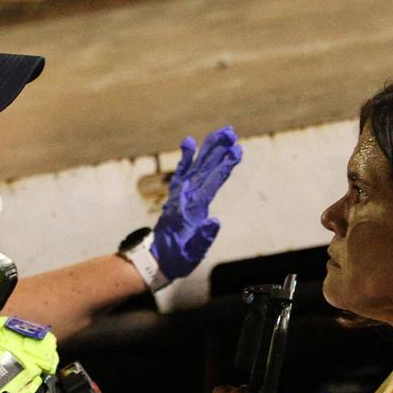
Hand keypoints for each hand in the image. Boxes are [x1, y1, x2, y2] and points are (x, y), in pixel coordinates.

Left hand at [151, 127, 242, 279]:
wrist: (155, 259)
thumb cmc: (177, 258)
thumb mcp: (192, 254)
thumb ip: (203, 239)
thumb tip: (214, 222)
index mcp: (192, 209)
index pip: (211, 183)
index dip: (225, 166)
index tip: (236, 151)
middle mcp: (185, 197)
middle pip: (204, 168)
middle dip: (218, 149)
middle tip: (231, 132)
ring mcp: (179, 195)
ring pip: (195, 165)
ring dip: (208, 148)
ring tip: (222, 133)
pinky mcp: (176, 195)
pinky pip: (182, 171)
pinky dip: (186, 157)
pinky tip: (190, 142)